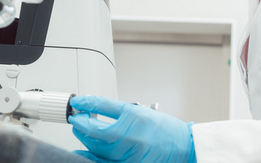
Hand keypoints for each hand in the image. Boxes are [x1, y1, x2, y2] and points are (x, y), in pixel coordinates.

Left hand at [68, 95, 195, 162]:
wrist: (183, 146)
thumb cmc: (164, 128)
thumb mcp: (139, 111)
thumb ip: (114, 109)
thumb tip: (91, 105)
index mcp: (135, 118)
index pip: (103, 108)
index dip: (86, 105)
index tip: (77, 103)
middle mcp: (133, 137)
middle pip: (97, 132)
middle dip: (82, 125)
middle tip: (76, 119)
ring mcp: (131, 155)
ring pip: (99, 149)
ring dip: (85, 140)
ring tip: (80, 132)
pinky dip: (92, 157)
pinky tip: (84, 152)